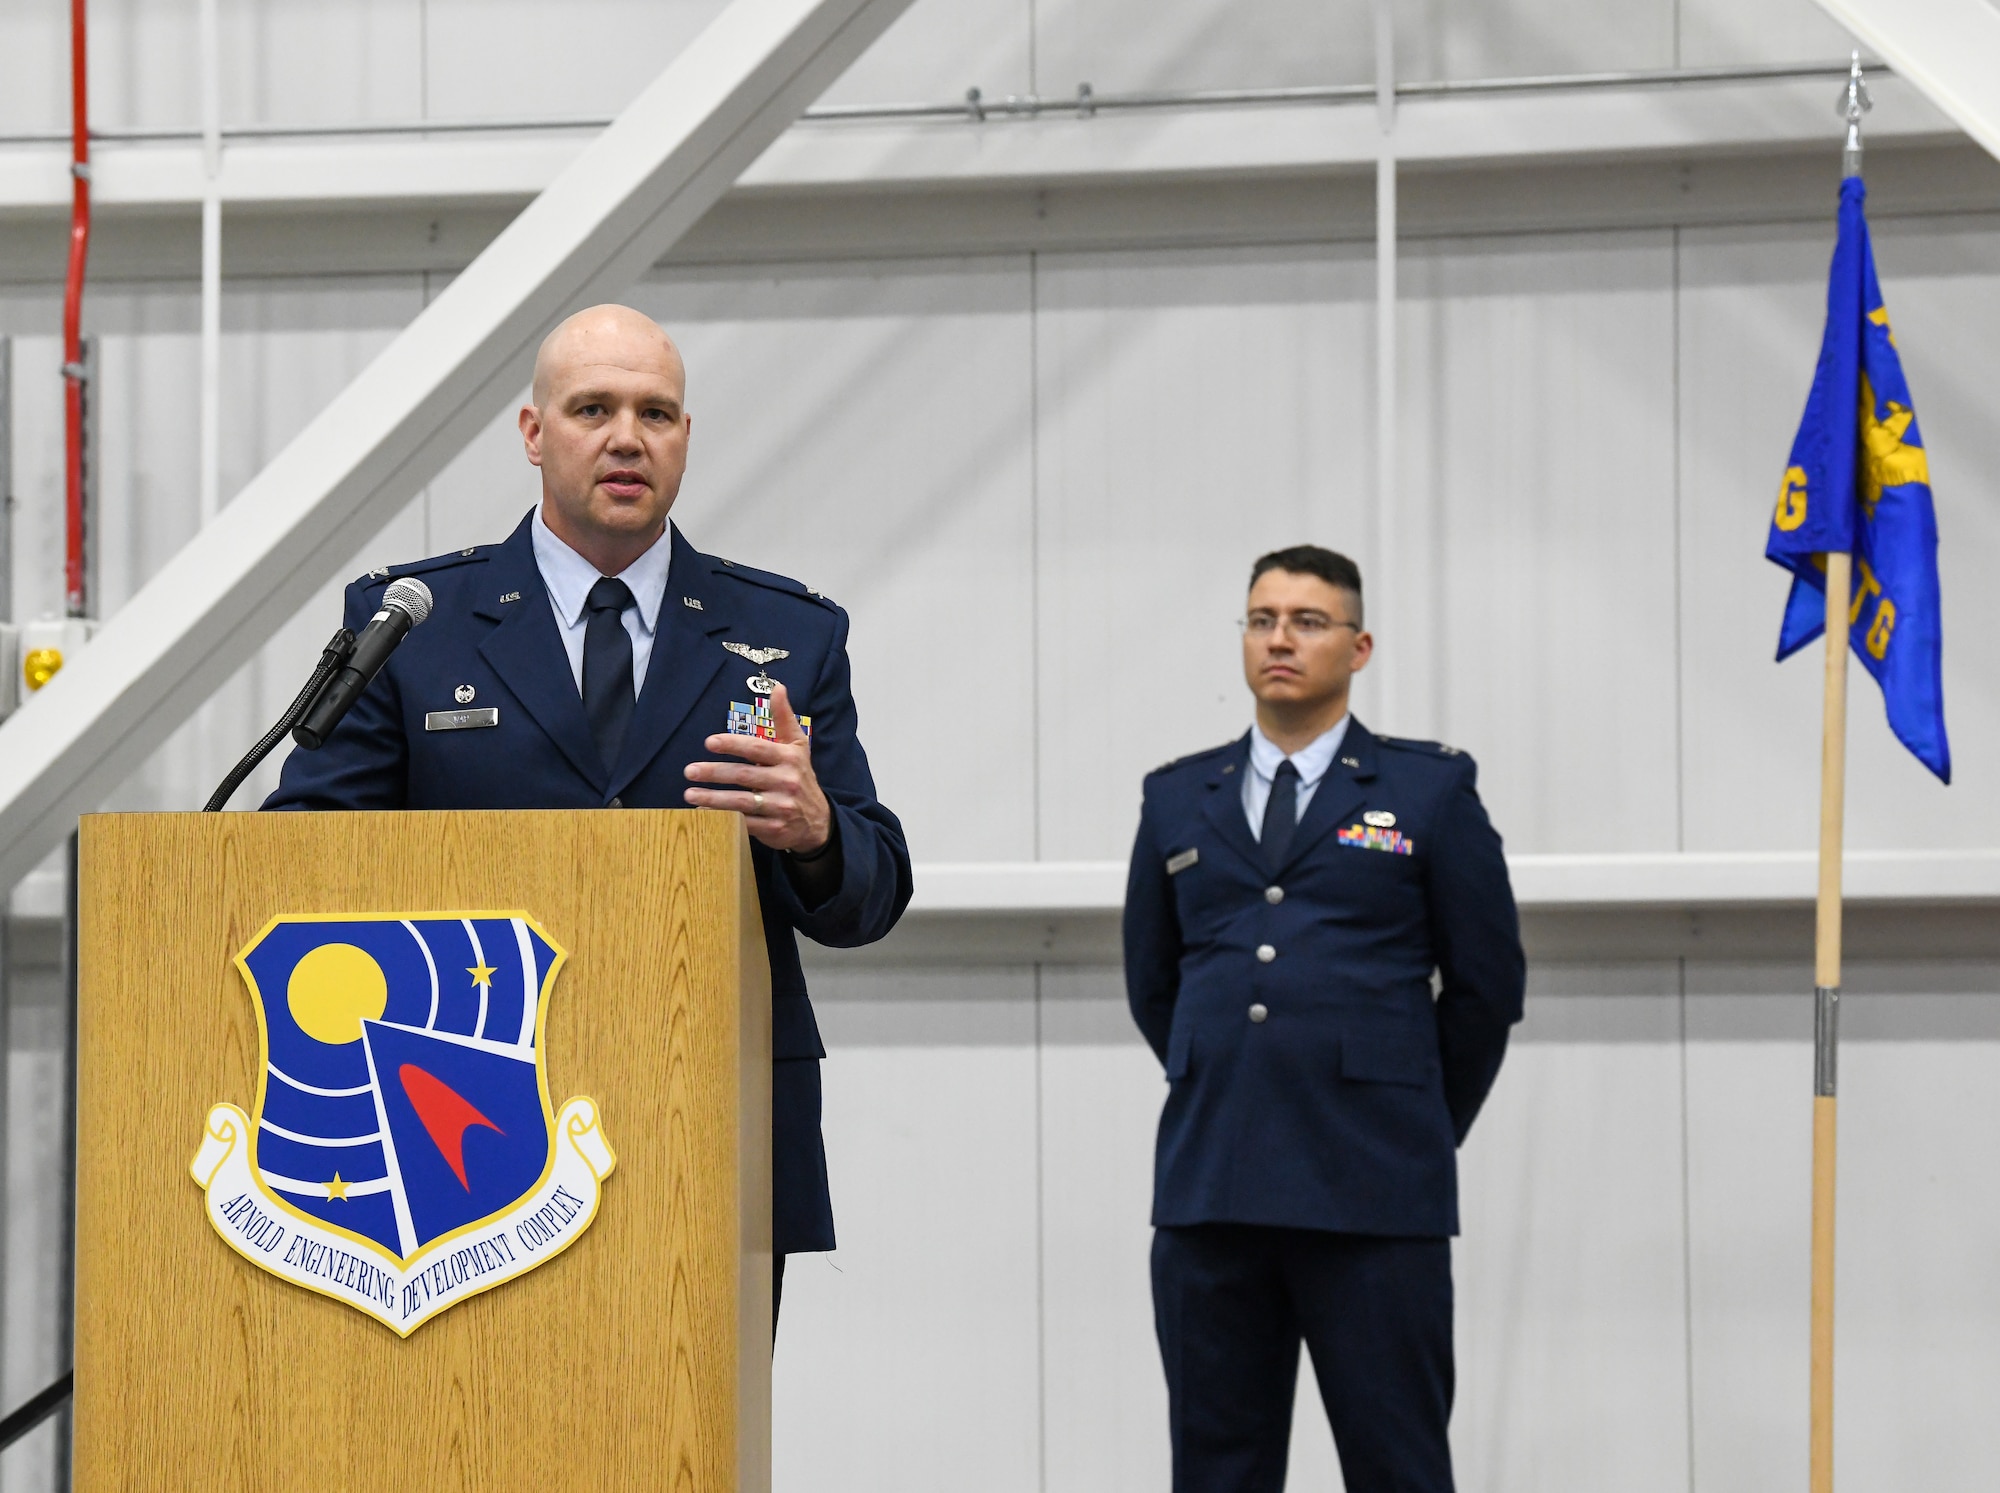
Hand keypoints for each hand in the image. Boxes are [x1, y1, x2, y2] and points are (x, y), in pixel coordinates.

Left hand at [684, 683, 831, 853]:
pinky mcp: (775, 829)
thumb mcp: (798, 746)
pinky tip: (704, 813)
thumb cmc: (801, 777)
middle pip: (744, 775)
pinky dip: (723, 819)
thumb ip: (784, 718)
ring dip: (713, 798)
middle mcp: (787, 782)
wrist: (819, 821)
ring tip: (689, 794)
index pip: (757, 748)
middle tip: (689, 771)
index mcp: (789, 758)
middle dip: (714, 772)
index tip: (709, 742)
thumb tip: (778, 687)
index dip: (732, 745)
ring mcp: (781, 807)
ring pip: (742, 802)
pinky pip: (745, 824)